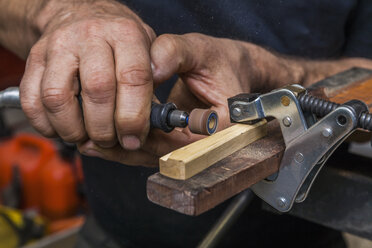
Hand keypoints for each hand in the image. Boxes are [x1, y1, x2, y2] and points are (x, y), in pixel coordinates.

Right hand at [20, 0, 155, 149]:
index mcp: (125, 33)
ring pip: (57, 98)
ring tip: (86, 137)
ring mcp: (58, 46)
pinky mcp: (34, 59)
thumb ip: (158, 80)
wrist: (82, 16)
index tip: (133, 139)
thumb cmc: (119, 41)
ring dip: (73, 130)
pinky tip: (64, 129)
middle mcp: (91, 36)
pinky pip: (31, 101)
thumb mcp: (149, 49)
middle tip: (111, 141)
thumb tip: (157, 114)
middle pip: (97, 90)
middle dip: (105, 129)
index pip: (133, 78)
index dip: (134, 117)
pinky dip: (46, 125)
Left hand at [79, 33, 269, 165]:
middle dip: (123, 149)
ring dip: (121, 150)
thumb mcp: (202, 51)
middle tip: (89, 138)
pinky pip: (151, 150)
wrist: (232, 71)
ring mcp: (189, 146)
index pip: (176, 145)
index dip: (143, 140)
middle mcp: (205, 144)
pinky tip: (101, 138)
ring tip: (87, 138)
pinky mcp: (177, 142)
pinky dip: (126, 146)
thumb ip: (176, 53)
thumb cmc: (222, 63)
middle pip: (159, 157)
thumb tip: (148, 67)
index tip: (112, 132)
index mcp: (219, 127)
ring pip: (152, 157)